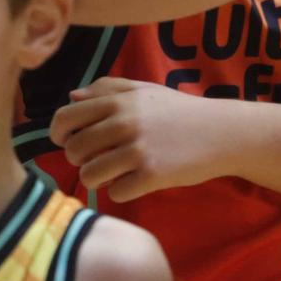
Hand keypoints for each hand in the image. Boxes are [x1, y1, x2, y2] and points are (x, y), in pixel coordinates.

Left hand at [51, 79, 224, 200]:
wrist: (222, 132)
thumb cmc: (179, 111)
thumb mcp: (143, 90)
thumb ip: (106, 89)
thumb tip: (71, 96)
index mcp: (117, 101)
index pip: (65, 118)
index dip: (58, 133)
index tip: (64, 141)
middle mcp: (123, 123)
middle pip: (73, 150)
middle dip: (79, 158)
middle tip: (95, 158)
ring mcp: (138, 150)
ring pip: (89, 175)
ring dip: (96, 178)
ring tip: (111, 172)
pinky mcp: (152, 175)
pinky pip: (115, 192)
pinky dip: (120, 190)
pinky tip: (133, 182)